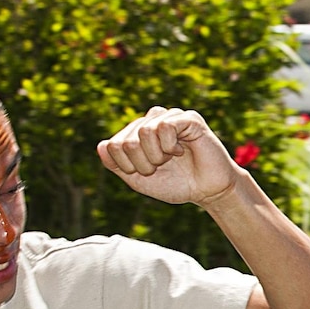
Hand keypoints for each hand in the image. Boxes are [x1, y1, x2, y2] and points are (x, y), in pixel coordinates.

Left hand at [98, 107, 246, 208]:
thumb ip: (117, 165)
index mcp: (137, 133)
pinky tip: (181, 150)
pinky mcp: (188, 118)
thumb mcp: (138, 179)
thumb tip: (102, 146)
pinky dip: (170, 146)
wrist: (207, 191)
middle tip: (160, 167)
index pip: (112, 145)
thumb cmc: (176, 184)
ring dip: (156, 155)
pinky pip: (165, 127)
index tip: (146, 172)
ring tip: (170, 158)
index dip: (127, 166)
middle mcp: (151, 121)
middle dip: (143, 164)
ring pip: (144, 132)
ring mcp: (169, 117)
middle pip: (126, 141)